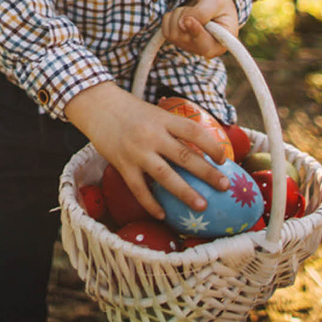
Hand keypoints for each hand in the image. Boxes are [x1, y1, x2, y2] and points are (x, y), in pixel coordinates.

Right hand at [64, 82, 229, 220]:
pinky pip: (139, 188)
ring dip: (185, 192)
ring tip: (202, 205)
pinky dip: (151, 203)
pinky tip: (163, 215)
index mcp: (162, 119)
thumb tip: (198, 151)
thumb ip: (172, 129)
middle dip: (207, 173)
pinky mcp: (122, 164)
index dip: (211, 145)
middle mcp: (151, 135)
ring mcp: (136, 151)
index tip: (223, 159)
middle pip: (184, 155)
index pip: (193, 130)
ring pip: (165, 175)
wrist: (97, 106)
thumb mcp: (154, 113)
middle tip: (225, 186)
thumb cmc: (129, 110)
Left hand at [162, 0, 237, 57]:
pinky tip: (184, 15)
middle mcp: (203, 49)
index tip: (189, 20)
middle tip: (199, 6)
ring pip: (172, 33)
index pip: (206, 46)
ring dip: (179, 14)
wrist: (211, 1)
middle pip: (184, 36)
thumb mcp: (215, 0)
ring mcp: (189, 46)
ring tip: (193, 10)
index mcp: (220, 44)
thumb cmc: (219, 1)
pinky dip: (171, 17)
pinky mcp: (177, 41)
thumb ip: (201, 13)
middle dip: (187, 14)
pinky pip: (165, 29)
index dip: (196, 33)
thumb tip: (182, 24)